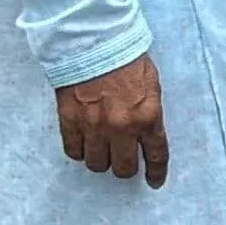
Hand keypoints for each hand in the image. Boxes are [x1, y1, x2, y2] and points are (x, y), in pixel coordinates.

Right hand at [55, 54, 168, 187]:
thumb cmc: (127, 59)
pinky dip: (79, 150)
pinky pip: (73, 151)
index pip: (155, 155)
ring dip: (100, 160)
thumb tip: (147, 133)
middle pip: (122, 168)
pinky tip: (83, 143)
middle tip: (122, 161)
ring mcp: (93, 127)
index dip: (155, 172)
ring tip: (101, 150)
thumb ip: (150, 112)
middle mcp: (122, 128)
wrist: (94, 42)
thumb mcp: (152, 85)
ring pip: (96, 164)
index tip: (154, 181)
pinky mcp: (70, 121)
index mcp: (148, 117)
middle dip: (124, 168)